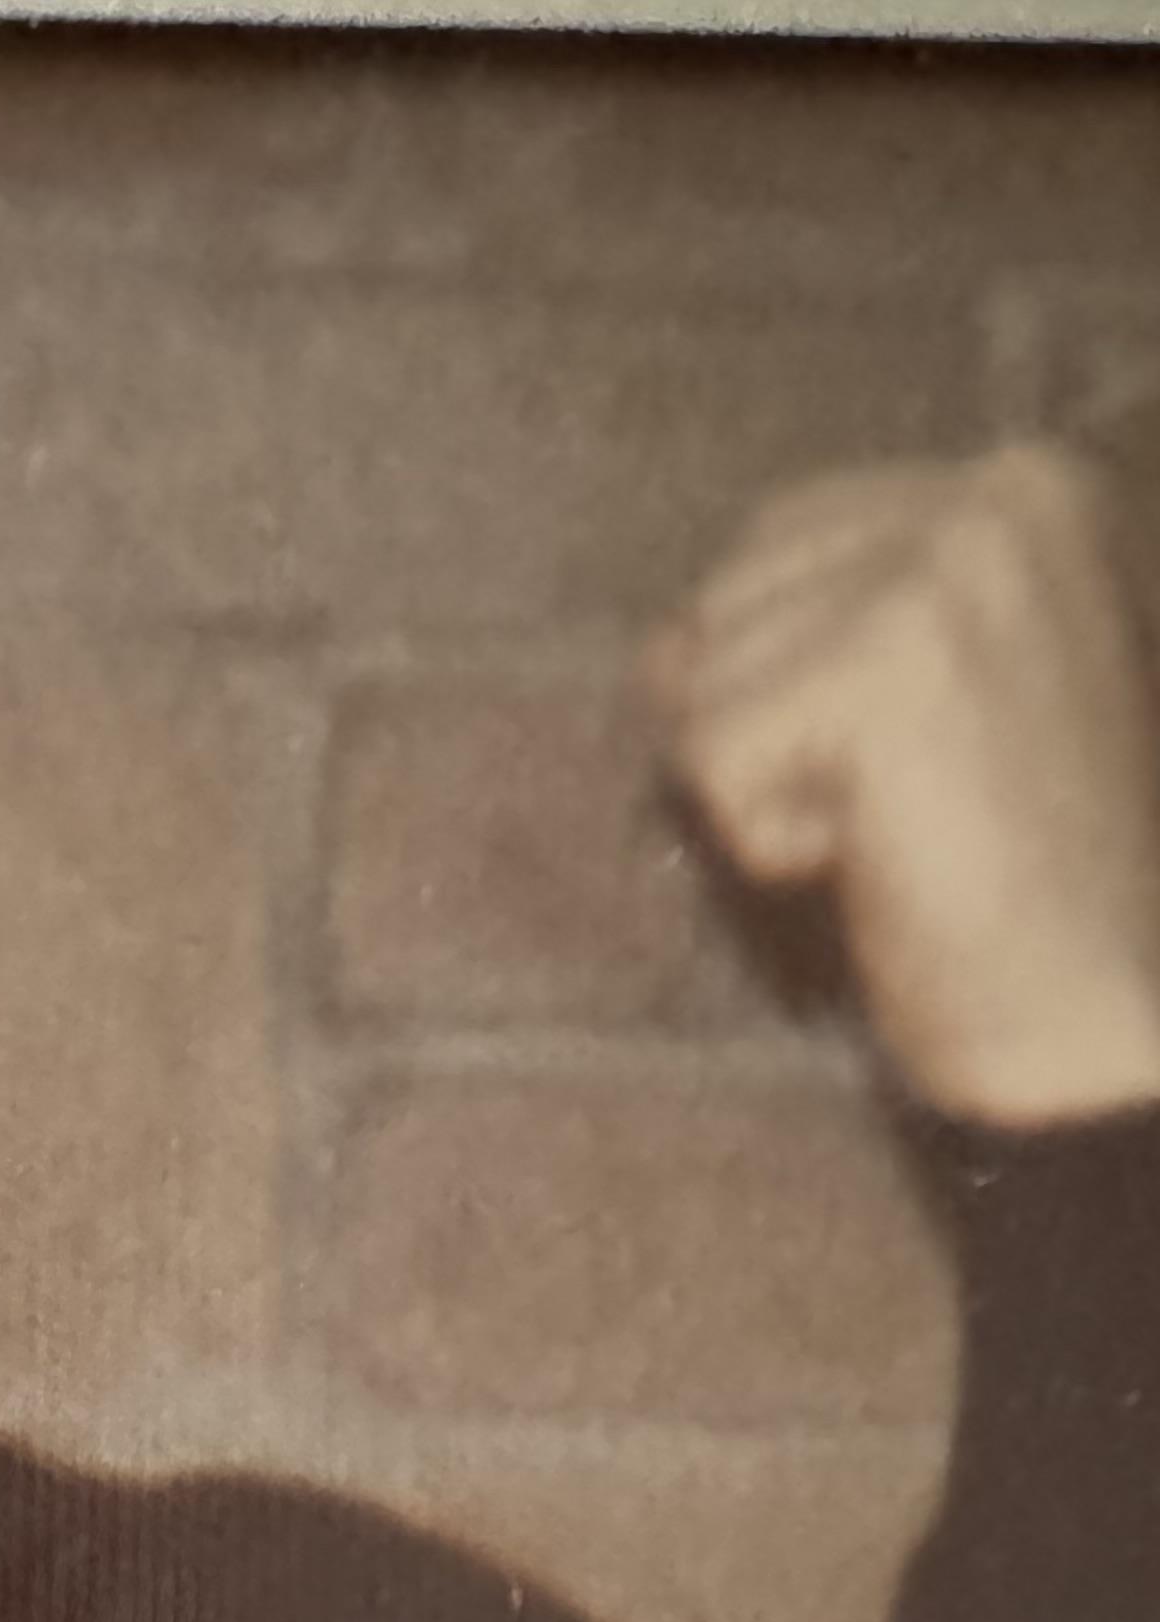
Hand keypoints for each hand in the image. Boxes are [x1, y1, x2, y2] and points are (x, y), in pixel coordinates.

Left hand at [646, 444, 1159, 1128]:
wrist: (1098, 999)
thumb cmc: (1006, 874)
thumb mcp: (908, 714)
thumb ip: (797, 639)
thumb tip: (661, 648)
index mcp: (1023, 484)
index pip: (779, 539)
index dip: (796, 680)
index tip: (925, 757)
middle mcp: (995, 494)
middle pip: (726, 599)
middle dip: (776, 727)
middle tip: (914, 800)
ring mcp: (946, 567)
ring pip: (704, 682)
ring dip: (774, 789)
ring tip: (905, 824)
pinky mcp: (884, 664)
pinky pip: (710, 756)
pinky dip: (770, 839)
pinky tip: (881, 853)